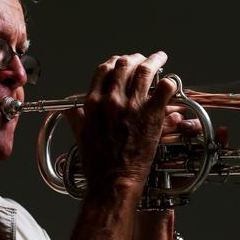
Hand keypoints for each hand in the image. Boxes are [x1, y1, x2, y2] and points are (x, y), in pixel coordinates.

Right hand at [66, 52, 178, 192]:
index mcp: (93, 102)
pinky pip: (164, 89)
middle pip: (125, 65)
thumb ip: (76, 118)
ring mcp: (132, 106)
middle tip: (143, 59)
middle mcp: (111, 100)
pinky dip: (169, 82)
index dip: (115, 61)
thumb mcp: (81, 136)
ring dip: (154, 61)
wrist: (113, 181)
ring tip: (159, 58)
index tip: (122, 61)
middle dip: (135, 58)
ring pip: (145, 71)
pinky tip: (170, 82)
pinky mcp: (151, 115)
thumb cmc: (98, 163)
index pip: (104, 69)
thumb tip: (70, 110)